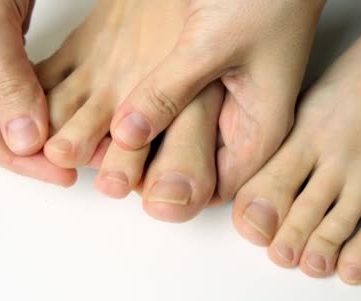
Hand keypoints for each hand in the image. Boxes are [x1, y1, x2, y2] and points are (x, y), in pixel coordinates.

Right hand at [0, 0, 75, 185]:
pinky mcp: (3, 56)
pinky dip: (55, 102)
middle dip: (44, 151)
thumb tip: (26, 140)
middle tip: (89, 163)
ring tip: (96, 145)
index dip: (19, 158)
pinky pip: (29, 89)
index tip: (61, 172)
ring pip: (18, 114)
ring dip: (55, 130)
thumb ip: (5, 79)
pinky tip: (84, 114)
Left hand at [111, 0, 324, 200]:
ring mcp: (219, 100)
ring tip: (100, 144)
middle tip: (110, 171)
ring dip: (139, 143)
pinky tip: (108, 110)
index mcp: (259, 128)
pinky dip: (137, 110)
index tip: (134, 189)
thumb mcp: (212, 45)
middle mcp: (239, 120)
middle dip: (152, 172)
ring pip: (174, 141)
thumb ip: (168, 91)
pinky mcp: (198, 77)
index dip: (178, 195)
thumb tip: (128, 136)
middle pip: (192, 169)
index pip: (218, 189)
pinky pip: (164, 107)